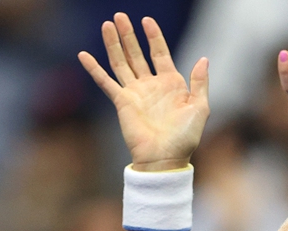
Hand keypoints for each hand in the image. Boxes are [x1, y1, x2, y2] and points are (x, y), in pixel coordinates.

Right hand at [78, 14, 208, 170]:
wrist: (165, 158)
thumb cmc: (185, 137)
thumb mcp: (200, 108)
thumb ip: (200, 83)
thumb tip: (203, 59)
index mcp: (171, 83)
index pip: (159, 52)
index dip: (153, 36)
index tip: (146, 20)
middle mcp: (150, 85)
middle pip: (136, 53)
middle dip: (128, 35)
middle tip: (119, 16)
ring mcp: (135, 93)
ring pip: (121, 62)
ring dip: (113, 44)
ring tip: (107, 25)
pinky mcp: (121, 102)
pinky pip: (105, 82)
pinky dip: (94, 69)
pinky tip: (84, 55)